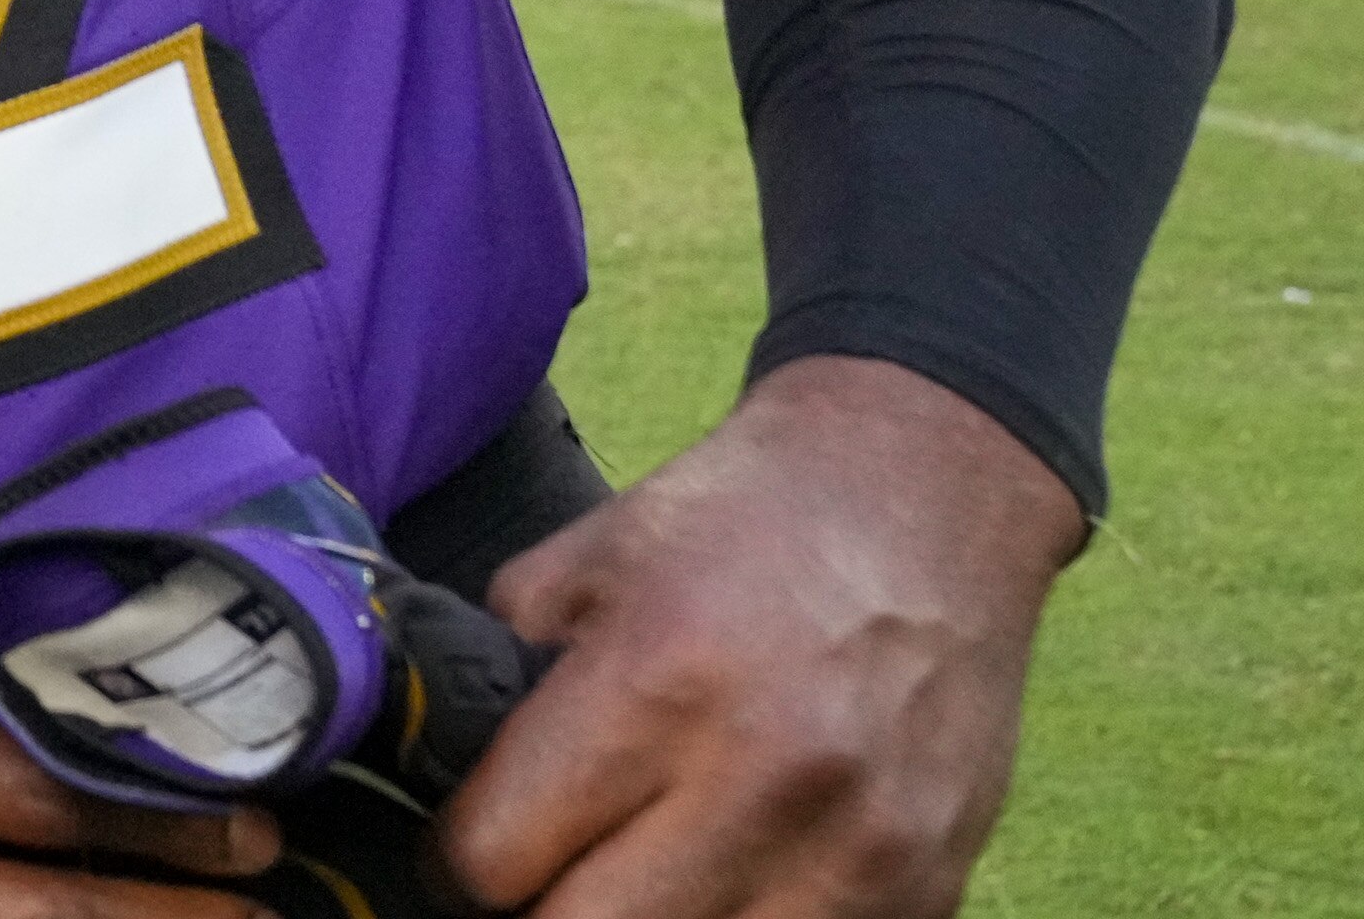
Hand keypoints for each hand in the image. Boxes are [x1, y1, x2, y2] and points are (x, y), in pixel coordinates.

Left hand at [435, 357, 1081, 918]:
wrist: (921, 494)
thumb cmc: (738, 524)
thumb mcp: (583, 565)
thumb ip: (502, 680)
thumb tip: (443, 786)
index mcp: (655, 683)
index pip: (497, 859)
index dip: (460, 862)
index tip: (468, 847)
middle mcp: (765, 779)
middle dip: (545, 908)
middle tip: (545, 869)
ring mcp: (861, 851)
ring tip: (636, 873)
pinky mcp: (929, 890)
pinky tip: (727, 876)